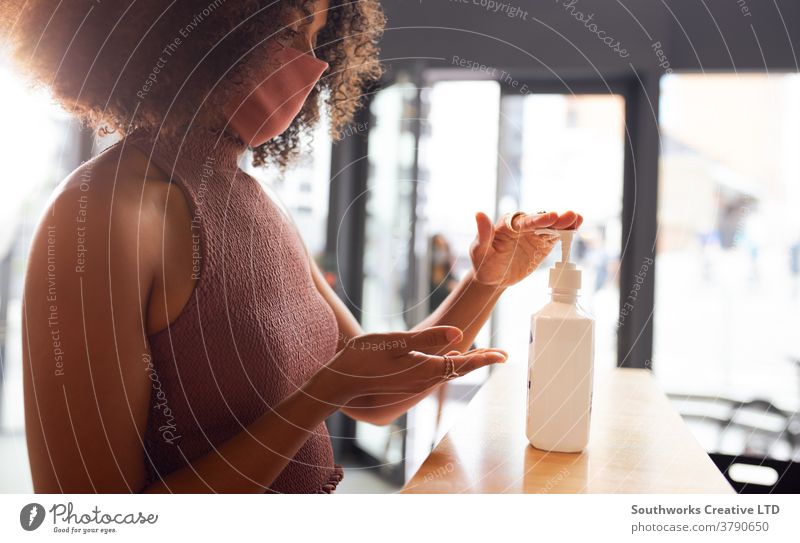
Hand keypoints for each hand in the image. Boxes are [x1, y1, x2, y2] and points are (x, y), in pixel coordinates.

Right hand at [317, 326, 506, 404]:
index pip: (463, 364)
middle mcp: (424, 381)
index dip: (484, 359)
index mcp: (425, 370)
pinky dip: (447, 365)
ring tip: (482, 355)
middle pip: (458, 369)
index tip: (504, 355)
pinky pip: (433, 374)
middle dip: (480, 360)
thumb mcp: (395, 342)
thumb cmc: (362, 358)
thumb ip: (427, 339)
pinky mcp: (405, 384)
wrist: (339, 383)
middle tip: (501, 355)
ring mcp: (414, 385)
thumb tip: (459, 334)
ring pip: (446, 372)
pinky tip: (449, 358)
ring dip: (465, 363)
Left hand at [469, 210, 582, 287]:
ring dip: (564, 223)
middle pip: (541, 220)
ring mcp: (534, 234)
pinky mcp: (542, 243)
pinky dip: (566, 232)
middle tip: (570, 216)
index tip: (551, 217)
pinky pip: (555, 236)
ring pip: (551, 226)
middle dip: (555, 218)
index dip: (538, 219)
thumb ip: (483, 234)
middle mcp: (523, 225)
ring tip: (577, 219)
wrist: (493, 277)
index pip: (525, 221)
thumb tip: (479, 214)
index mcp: (508, 224)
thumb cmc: (484, 263)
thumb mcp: (480, 251)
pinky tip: (576, 226)